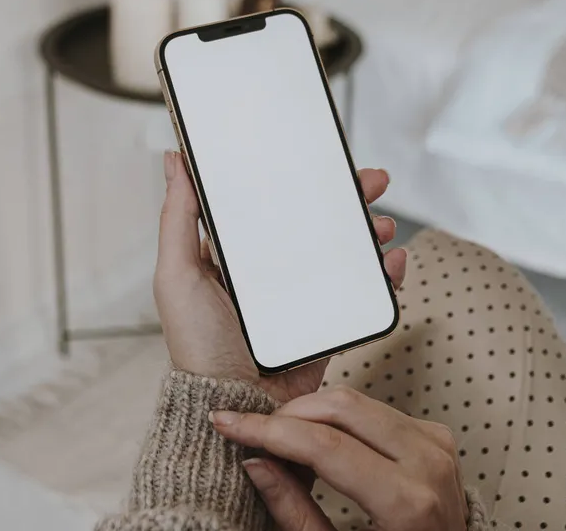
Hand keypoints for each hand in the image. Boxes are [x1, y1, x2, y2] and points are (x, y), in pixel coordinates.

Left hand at [154, 151, 406, 402]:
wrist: (235, 402)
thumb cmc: (199, 345)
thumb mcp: (178, 274)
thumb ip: (178, 218)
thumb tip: (174, 162)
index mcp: (240, 254)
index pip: (276, 206)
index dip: (301, 181)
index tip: (322, 162)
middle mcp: (274, 270)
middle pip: (317, 223)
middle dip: (347, 200)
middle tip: (369, 184)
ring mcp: (303, 295)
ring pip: (344, 252)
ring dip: (368, 232)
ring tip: (380, 225)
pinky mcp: (326, 320)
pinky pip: (360, 291)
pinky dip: (382, 274)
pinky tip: (391, 262)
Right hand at [211, 388, 467, 530]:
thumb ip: (294, 510)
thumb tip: (257, 464)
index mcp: (408, 502)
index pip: (324, 446)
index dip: (269, 430)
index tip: (231, 422)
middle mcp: (427, 463)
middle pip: (340, 407)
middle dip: (288, 413)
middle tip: (254, 430)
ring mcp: (434, 443)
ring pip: (355, 399)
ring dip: (310, 410)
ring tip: (282, 435)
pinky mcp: (433, 434)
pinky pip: (374, 407)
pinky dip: (338, 416)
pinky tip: (319, 436)